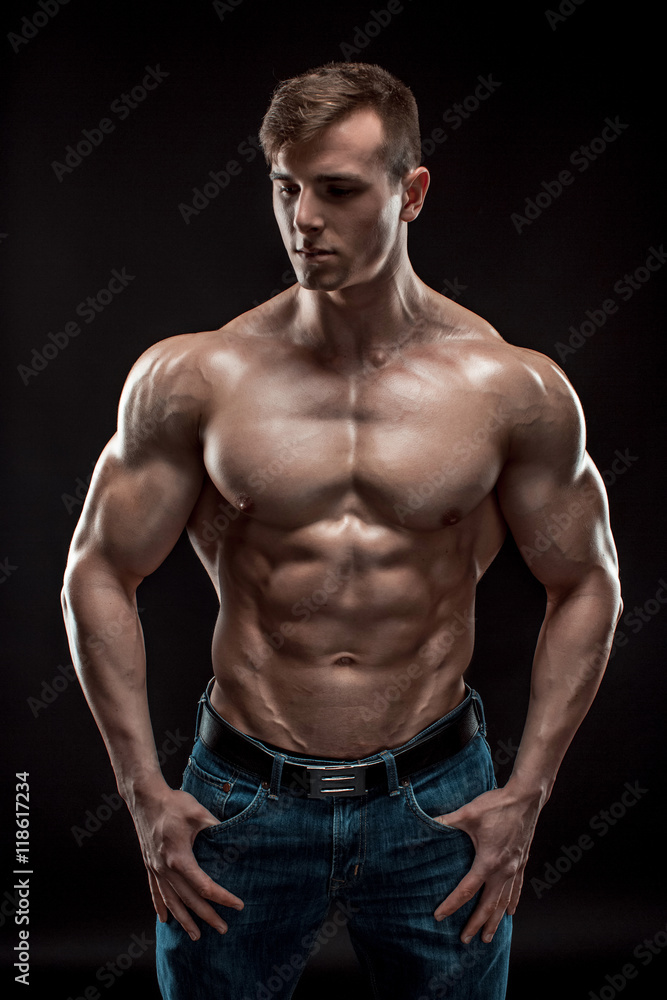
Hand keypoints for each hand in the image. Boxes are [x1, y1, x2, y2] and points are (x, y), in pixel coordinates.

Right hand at [129, 785, 243, 939]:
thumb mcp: (199, 813)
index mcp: (179, 858)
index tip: (238, 905)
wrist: (145, 797)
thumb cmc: (173, 803)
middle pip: (189, 899)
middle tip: (223, 929)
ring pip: (171, 901)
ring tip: (195, 936)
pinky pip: (155, 891)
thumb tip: (235, 834)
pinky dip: (161, 906)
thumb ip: (216, 827)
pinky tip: (164, 920)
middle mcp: (166, 868)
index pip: (204, 886)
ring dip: (183, 920)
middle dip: (206, 916)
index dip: (222, 898)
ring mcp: (156, 868)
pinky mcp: (150, 864)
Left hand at [432, 785, 540, 943]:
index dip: (451, 905)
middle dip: (476, 924)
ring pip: (504, 902)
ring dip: (495, 920)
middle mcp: (503, 870)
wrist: (526, 797)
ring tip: (487, 937)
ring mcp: (515, 867)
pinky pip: (517, 888)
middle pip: (488, 905)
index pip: (466, 890)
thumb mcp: (468, 812)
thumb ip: (447, 820)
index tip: (439, 917)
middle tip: (465, 940)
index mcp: (488, 861)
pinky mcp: (522, 861)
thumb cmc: (497, 804)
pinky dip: (512, 902)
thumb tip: (426, 822)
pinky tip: (510, 912)